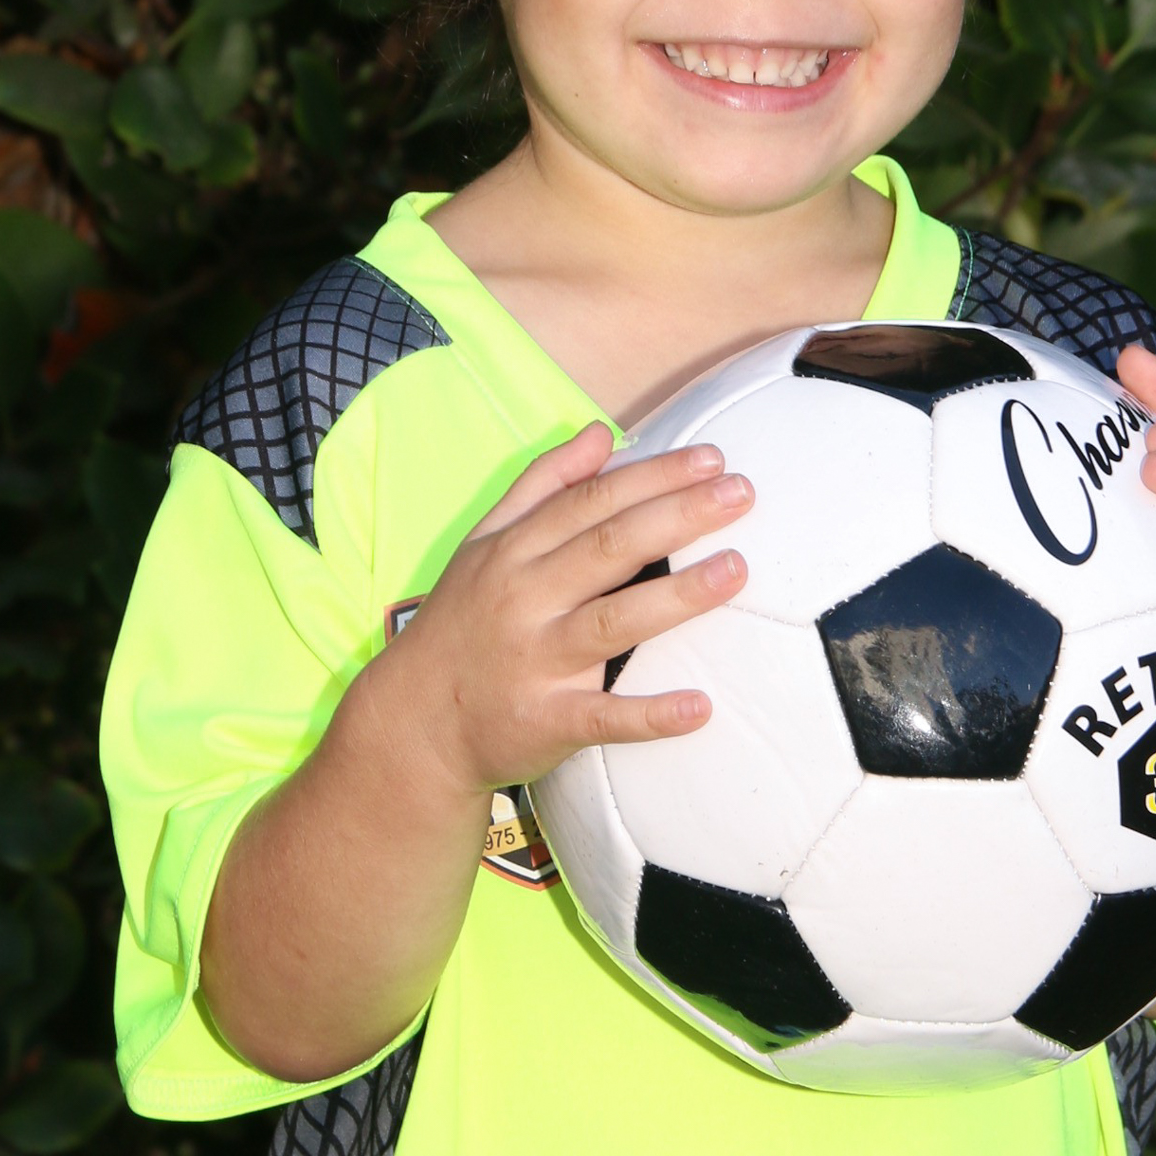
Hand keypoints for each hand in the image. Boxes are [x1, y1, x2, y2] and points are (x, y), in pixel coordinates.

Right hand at [358, 422, 751, 799]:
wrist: (413, 722)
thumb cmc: (463, 623)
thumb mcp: (485, 545)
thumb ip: (543, 486)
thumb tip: (600, 433)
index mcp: (513, 553)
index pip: (591, 502)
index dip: (653, 477)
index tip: (712, 460)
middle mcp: (523, 600)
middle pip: (608, 548)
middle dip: (677, 516)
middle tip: (742, 493)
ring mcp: (534, 663)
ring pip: (613, 623)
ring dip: (677, 596)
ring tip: (736, 570)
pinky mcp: (545, 721)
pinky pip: (603, 718)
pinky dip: (650, 715)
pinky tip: (700, 706)